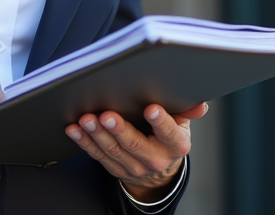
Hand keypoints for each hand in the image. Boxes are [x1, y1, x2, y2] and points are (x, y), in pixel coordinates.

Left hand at [66, 102, 208, 200]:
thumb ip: (187, 112)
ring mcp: (133, 167)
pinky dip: (84, 142)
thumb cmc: (168, 137)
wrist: (160, 169)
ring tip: (87, 119)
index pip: (169, 134)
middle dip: (119, 129)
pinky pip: (97, 155)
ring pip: (113, 151)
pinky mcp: (115, 168)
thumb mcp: (182, 124)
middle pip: (135, 144)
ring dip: (97, 135)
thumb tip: (200, 105)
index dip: (161, 122)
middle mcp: (155, 159)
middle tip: (107, 115)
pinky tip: (75, 129)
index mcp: (175, 146)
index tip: (151, 109)